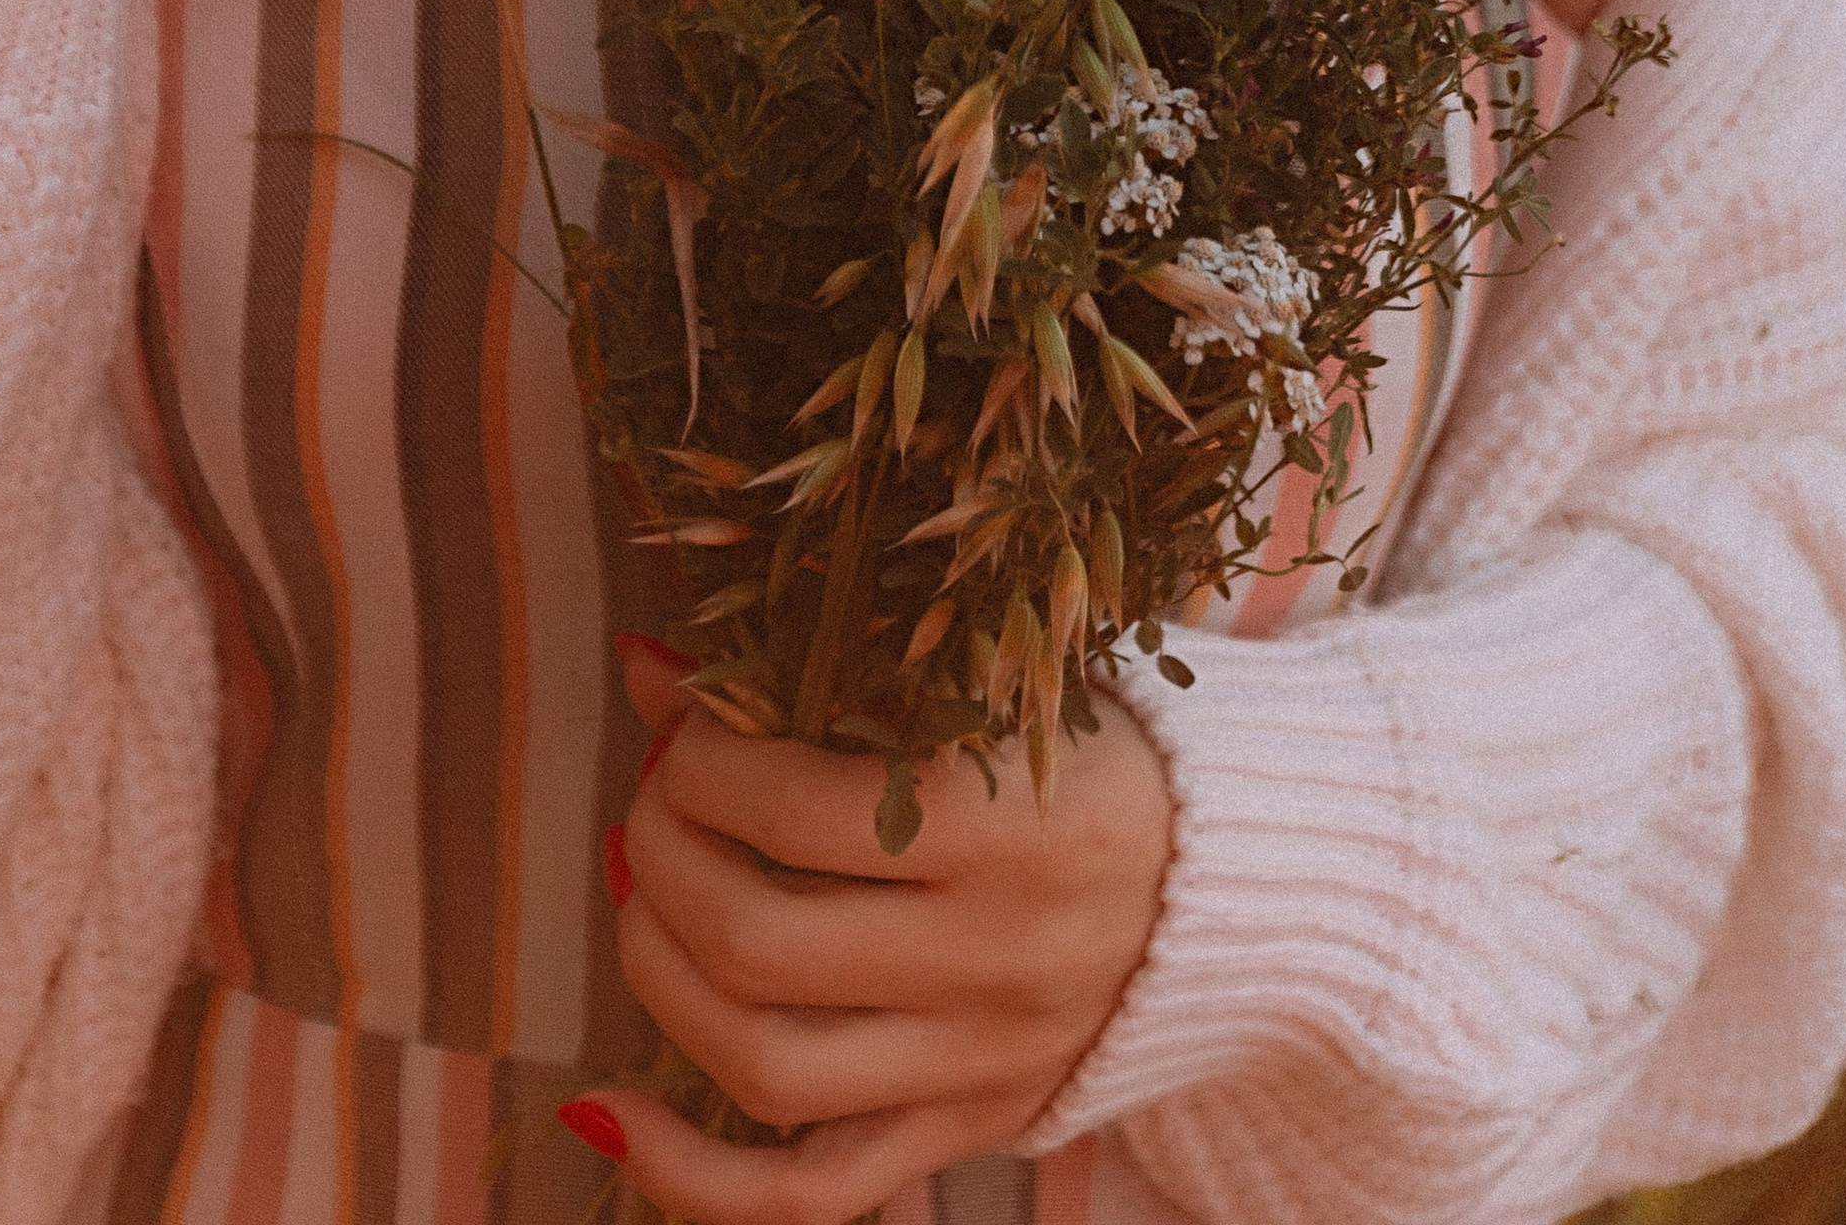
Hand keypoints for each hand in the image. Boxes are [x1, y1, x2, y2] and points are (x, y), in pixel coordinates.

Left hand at [581, 642, 1172, 1219]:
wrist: (1242, 884)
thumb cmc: (1096, 758)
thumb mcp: (997, 692)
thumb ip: (834, 681)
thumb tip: (646, 672)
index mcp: (1012, 826)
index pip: (796, 810)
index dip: (703, 764)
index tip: (691, 726)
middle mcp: (996, 960)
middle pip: (757, 942)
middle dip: (661, 859)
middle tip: (651, 804)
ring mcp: (980, 1064)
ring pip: (763, 1066)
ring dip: (657, 975)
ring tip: (640, 898)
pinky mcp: (969, 1129)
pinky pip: (809, 1193)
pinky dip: (687, 1175)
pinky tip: (603, 1113)